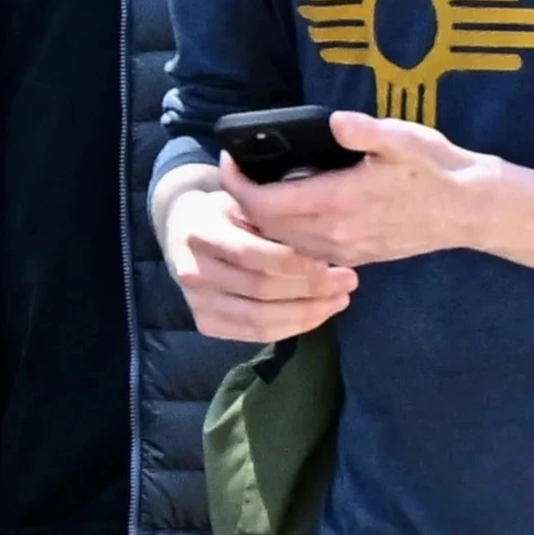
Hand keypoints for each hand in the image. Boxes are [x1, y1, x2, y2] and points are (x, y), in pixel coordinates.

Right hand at [159, 175, 356, 343]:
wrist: (184, 231)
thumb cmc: (227, 212)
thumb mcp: (244, 201)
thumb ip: (273, 218)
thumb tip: (324, 235)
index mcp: (201, 232)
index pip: (251, 254)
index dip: (294, 263)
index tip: (331, 262)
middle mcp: (193, 271)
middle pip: (259, 289)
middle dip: (311, 289)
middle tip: (349, 281)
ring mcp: (196, 302)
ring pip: (259, 318)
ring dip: (307, 313)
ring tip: (340, 299)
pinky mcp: (205, 323)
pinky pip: (254, 333)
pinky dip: (291, 327)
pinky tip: (318, 315)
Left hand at [225, 112, 492, 270]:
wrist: (470, 210)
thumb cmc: (436, 170)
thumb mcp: (403, 139)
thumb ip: (365, 131)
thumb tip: (334, 122)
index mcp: (338, 201)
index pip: (264, 202)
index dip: (237, 183)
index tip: (229, 161)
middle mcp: (334, 233)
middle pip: (265, 226)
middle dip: (242, 202)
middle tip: (238, 174)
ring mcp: (344, 250)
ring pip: (281, 243)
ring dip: (263, 221)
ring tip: (258, 193)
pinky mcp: (356, 258)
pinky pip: (305, 252)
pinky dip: (286, 235)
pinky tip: (292, 215)